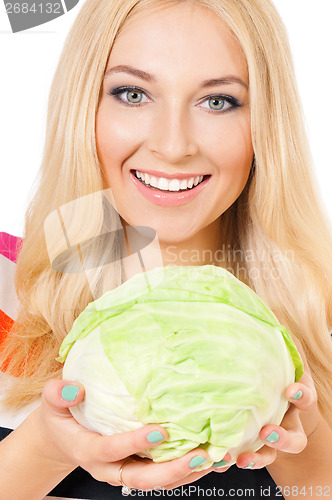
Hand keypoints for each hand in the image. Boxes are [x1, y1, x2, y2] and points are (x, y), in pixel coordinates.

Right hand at [35, 379, 217, 489]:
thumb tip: (73, 388)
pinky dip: (187, 470)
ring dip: (187, 473)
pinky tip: (209, 458)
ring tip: (213, 459)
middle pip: (142, 478)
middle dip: (172, 470)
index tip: (161, 432)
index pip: (113, 450)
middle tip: (199, 455)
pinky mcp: (138, 467)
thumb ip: (57, 394)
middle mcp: (110, 467)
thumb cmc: (62, 418)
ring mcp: (125, 470)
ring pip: (157, 481)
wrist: (63, 440)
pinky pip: (163, 475)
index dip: (135, 443)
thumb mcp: (52, 404)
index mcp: (89, 450)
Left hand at [221, 337, 319, 471]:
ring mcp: (272, 438)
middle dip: (284, 437)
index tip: (291, 390)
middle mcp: (287, 421)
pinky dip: (234, 460)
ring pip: (274, 454)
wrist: (271, 403)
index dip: (302, 395)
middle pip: (296, 437)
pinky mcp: (255, 449)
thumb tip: (270, 309)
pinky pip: (248, 460)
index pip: (306, 398)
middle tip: (267, 431)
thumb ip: (277, 340)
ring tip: (243, 458)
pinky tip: (218, 462)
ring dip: (260, 457)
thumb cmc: (272, 376)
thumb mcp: (277, 360)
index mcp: (293, 397)